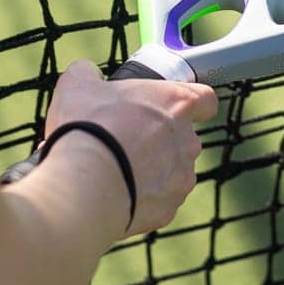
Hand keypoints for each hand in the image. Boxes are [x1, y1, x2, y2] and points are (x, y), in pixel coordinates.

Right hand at [42, 60, 217, 235]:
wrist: (83, 184)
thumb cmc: (87, 127)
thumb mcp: (78, 84)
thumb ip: (89, 74)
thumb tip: (87, 74)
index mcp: (176, 102)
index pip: (205, 100)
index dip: (190, 103)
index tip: (169, 107)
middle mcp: (188, 141)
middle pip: (182, 138)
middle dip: (157, 140)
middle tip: (123, 140)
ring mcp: (181, 178)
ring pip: (170, 171)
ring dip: (149, 170)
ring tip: (113, 170)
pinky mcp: (168, 210)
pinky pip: (157, 200)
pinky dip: (139, 198)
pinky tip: (113, 193)